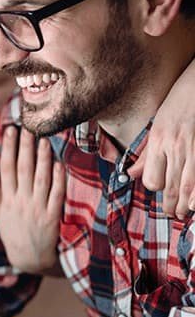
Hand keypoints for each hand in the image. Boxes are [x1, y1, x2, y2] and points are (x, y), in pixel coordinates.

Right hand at [0, 125, 64, 273]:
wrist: (28, 258)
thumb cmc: (13, 231)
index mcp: (6, 199)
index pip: (6, 168)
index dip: (8, 148)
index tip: (10, 130)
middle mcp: (20, 202)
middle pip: (23, 170)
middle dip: (25, 147)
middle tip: (29, 127)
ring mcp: (37, 209)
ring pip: (40, 180)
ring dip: (42, 159)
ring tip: (44, 140)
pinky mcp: (52, 217)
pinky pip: (56, 195)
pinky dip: (58, 180)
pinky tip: (58, 165)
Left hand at [127, 55, 194, 217]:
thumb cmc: (181, 102)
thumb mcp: (157, 124)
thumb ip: (146, 153)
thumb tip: (129, 174)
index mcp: (158, 141)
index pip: (151, 178)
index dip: (156, 188)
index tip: (162, 191)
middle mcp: (174, 146)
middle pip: (170, 187)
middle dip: (172, 206)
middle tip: (175, 214)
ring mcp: (192, 147)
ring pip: (187, 186)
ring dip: (186, 204)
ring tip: (186, 212)